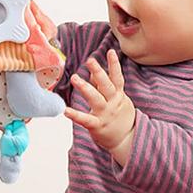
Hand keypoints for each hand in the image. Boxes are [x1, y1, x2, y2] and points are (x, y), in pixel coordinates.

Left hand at [64, 49, 135, 166]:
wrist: (127, 140)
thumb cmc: (119, 116)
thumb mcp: (116, 99)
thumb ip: (103, 85)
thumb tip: (93, 70)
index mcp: (118, 95)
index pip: (117, 77)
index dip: (114, 64)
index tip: (110, 51)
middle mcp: (112, 103)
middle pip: (106, 85)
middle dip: (99, 72)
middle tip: (90, 60)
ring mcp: (105, 114)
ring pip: (95, 98)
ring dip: (85, 88)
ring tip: (74, 78)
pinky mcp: (97, 126)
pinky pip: (85, 119)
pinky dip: (75, 115)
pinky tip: (65, 110)